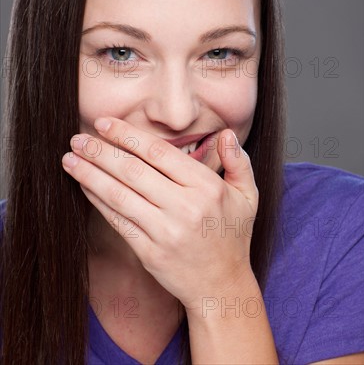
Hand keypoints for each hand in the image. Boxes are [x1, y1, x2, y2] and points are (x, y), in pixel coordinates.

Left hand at [61, 117, 258, 310]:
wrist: (222, 287)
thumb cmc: (232, 236)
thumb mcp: (248, 196)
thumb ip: (239, 162)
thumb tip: (226, 133)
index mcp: (206, 187)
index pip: (158, 152)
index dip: (127, 135)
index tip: (104, 123)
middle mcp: (184, 207)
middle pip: (133, 170)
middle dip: (100, 151)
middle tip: (77, 138)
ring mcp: (165, 231)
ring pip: (119, 194)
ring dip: (90, 174)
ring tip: (69, 158)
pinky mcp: (149, 251)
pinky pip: (117, 220)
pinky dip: (97, 200)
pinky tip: (84, 185)